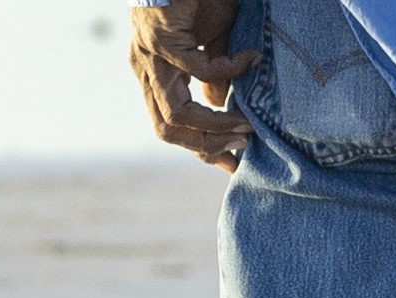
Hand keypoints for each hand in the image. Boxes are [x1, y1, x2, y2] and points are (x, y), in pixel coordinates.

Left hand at [129, 0, 261, 170]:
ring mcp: (150, 55)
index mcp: (152, 73)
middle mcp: (145, 69)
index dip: (200, 147)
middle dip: (205, 144)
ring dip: (215, 123)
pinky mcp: (163, 39)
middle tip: (241, 146)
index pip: (169, 124)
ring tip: (247, 123)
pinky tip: (250, 60)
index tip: (233, 161)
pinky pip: (198, 69)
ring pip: (176, 111)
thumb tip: (219, 102)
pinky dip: (229, 71)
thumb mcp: (210, 39)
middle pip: (165, 128)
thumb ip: (213, 72)